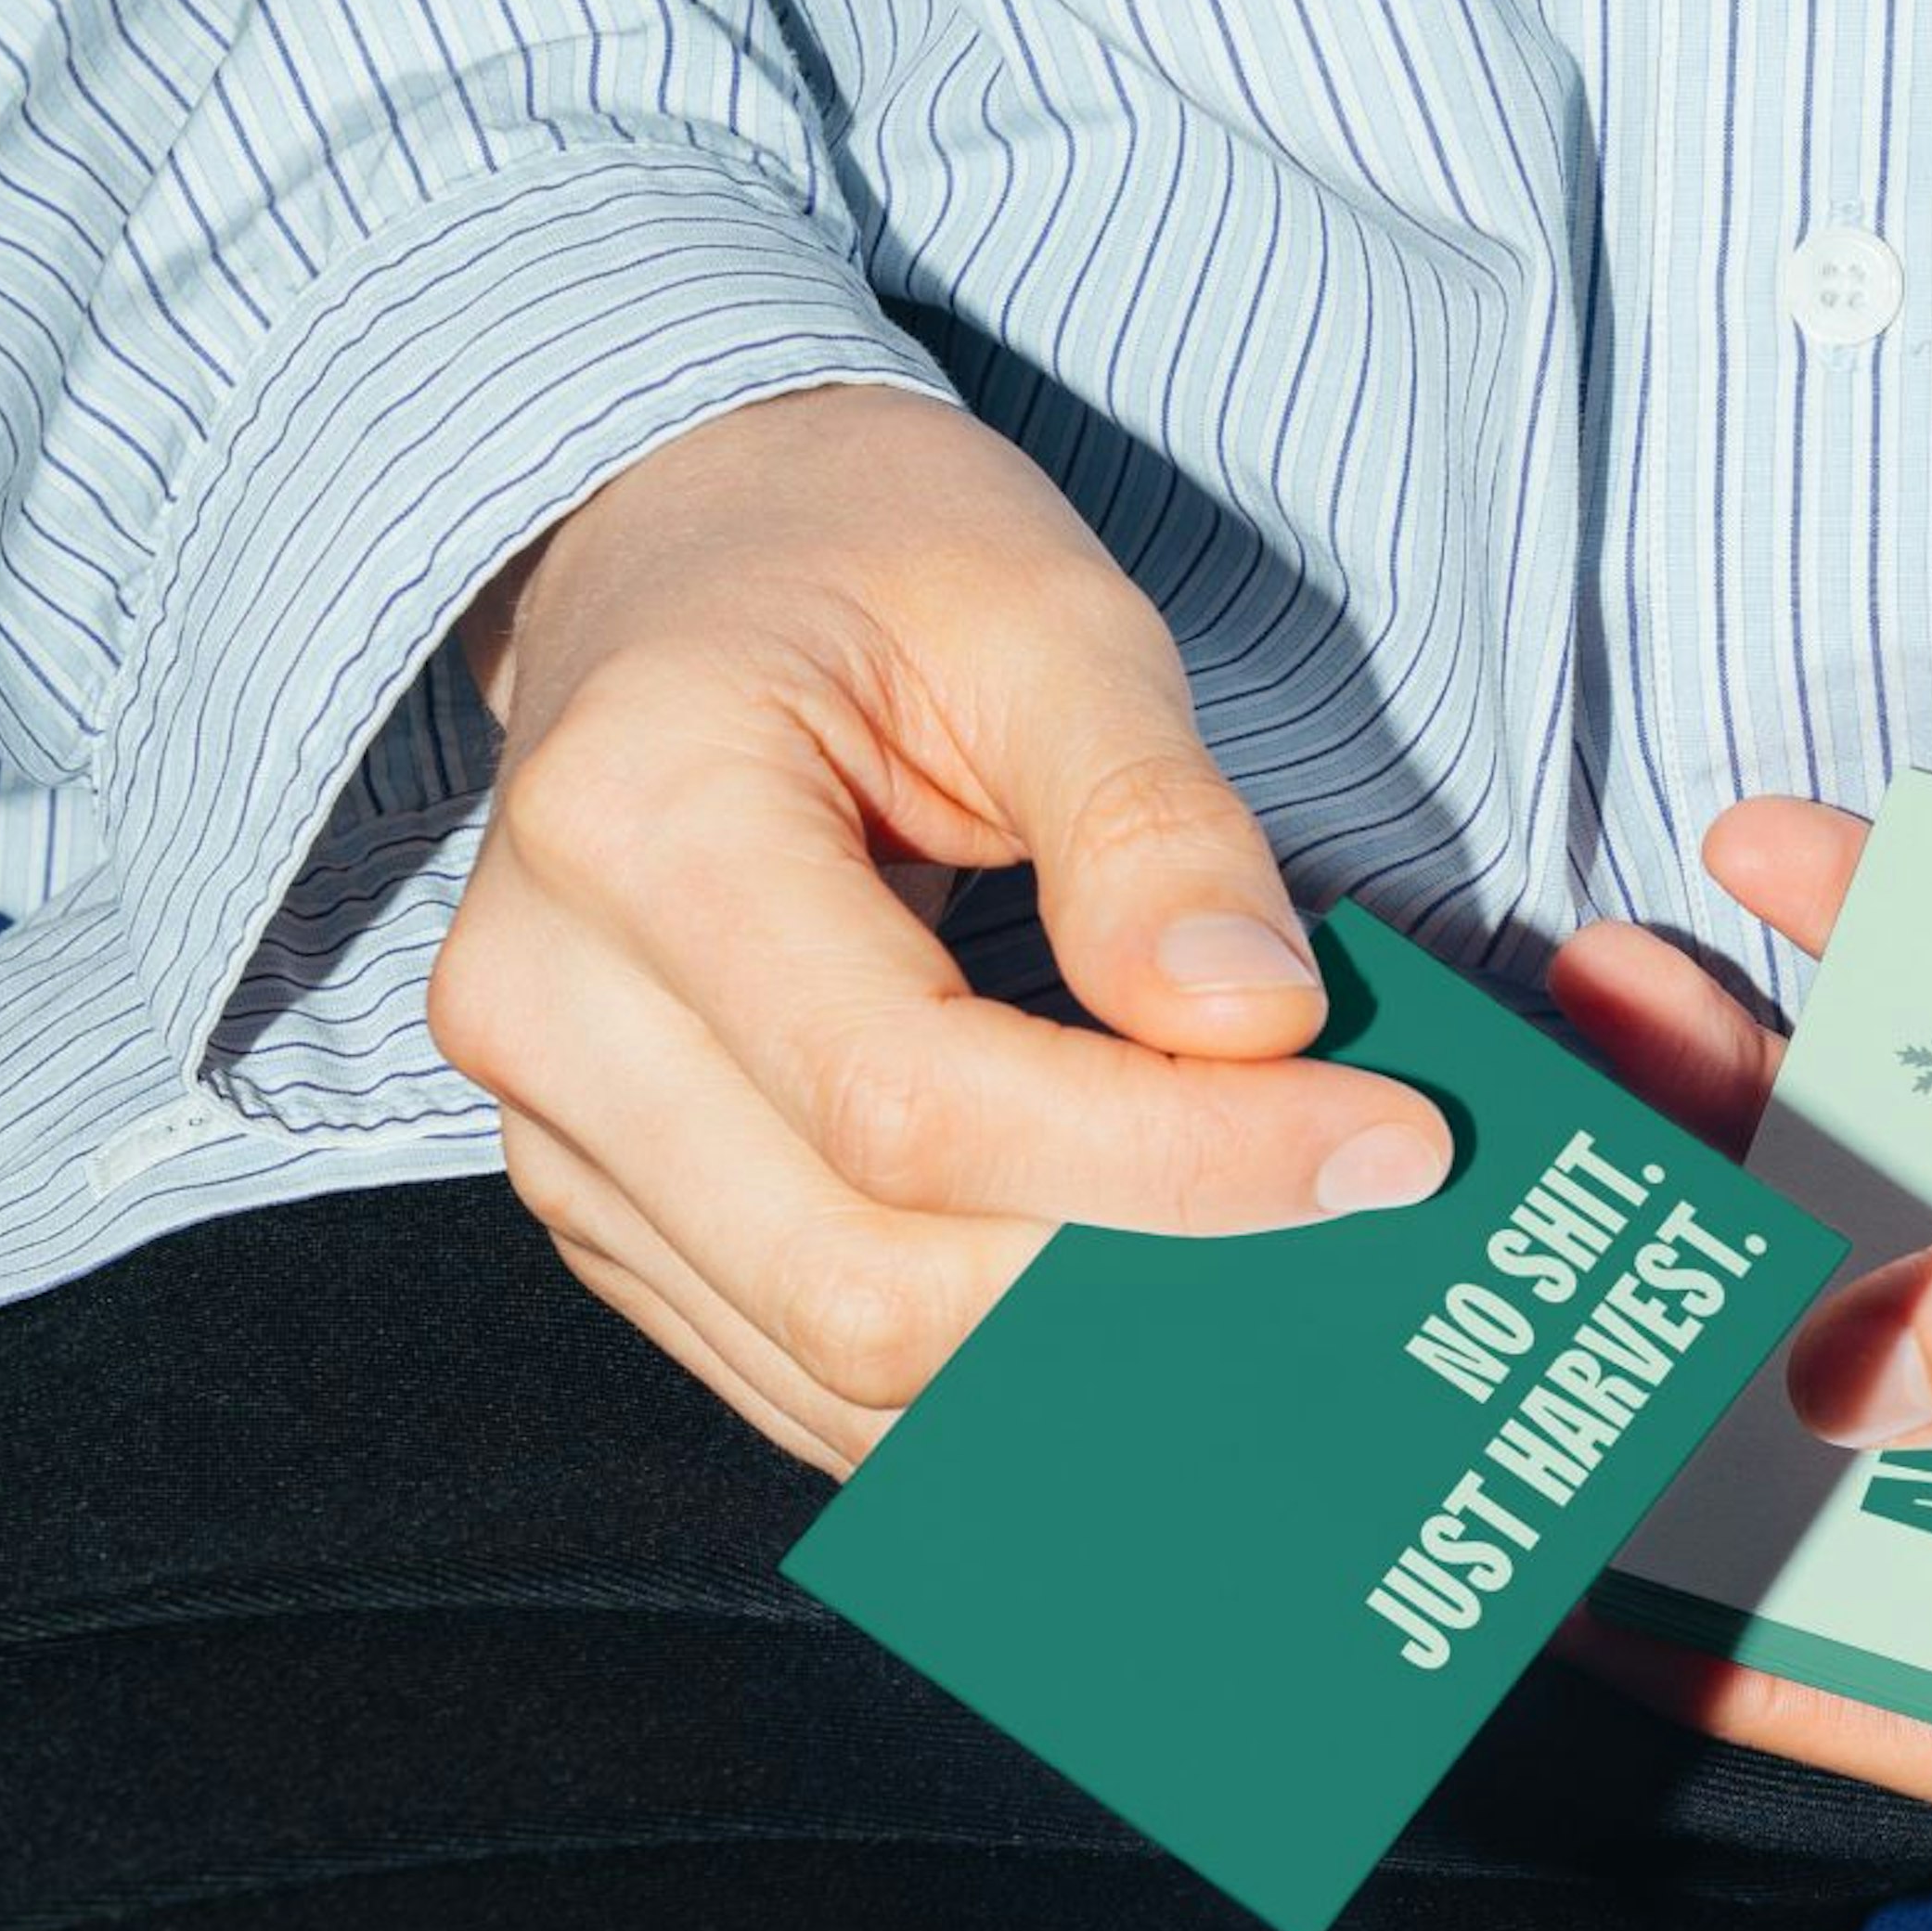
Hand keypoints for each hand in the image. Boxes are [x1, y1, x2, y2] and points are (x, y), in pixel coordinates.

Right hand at [428, 383, 1450, 1465]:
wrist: (687, 556)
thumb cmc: (864, 557)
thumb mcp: (1045, 615)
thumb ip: (1153, 822)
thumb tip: (1257, 1027)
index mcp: (634, 823)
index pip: (917, 1098)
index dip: (1169, 1161)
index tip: (1382, 1144)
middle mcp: (549, 1007)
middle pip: (865, 1276)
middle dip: (1137, 1280)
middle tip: (1349, 1209)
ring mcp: (560, 1133)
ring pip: (838, 1363)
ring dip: (1076, 1356)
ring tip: (1268, 1259)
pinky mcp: (612, 1209)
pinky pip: (807, 1370)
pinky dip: (988, 1373)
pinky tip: (1131, 1290)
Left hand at [1543, 754, 1931, 1816]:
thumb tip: (1836, 1388)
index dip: (1802, 1675)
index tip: (1608, 1608)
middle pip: (1896, 1391)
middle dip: (1713, 1308)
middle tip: (1562, 1215)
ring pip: (1906, 1174)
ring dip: (1755, 1085)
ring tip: (1618, 988)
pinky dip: (1882, 923)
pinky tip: (1773, 847)